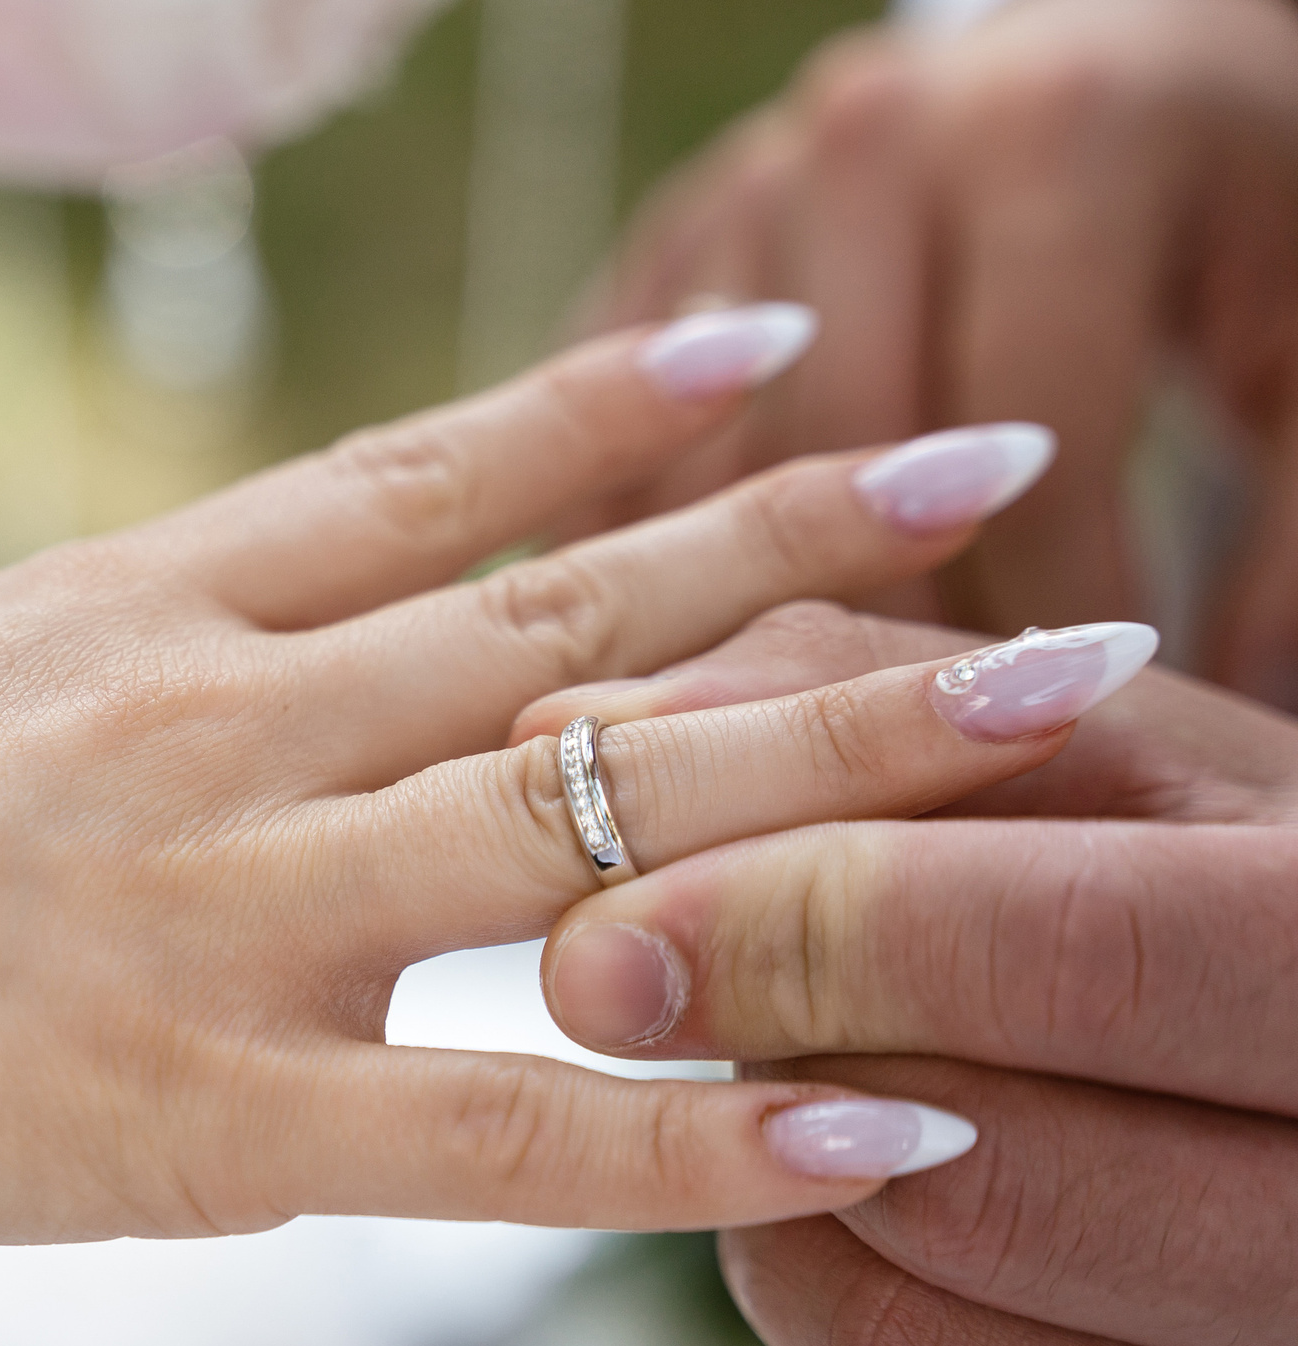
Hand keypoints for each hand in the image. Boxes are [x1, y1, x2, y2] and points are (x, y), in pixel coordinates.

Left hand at [520, 607, 1297, 1345]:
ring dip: (781, 1228)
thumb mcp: (1155, 786)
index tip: (608, 930)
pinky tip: (881, 1253)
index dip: (808, 927)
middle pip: (974, 1186)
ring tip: (795, 1114)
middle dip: (780, 1086)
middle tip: (681, 1016)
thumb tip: (576, 734)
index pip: (1074, 959)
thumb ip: (877, 720)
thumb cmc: (1275, 930)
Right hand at [586, 0, 1297, 708]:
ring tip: (789, 740)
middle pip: (837, 463)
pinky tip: (670, 664)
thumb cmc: (1237, 216)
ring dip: (740, 612)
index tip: (1066, 746)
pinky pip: (623, 438)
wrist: (1112, 60)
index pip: (1027, 461)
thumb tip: (1233, 711)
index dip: (1054, 629)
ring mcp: (753, 184)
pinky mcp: (666, 235)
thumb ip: (1290, 546)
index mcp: (1051, 148)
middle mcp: (877, 143)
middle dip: (881, 637)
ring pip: (706, 460)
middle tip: (915, 768)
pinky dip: (642, 557)